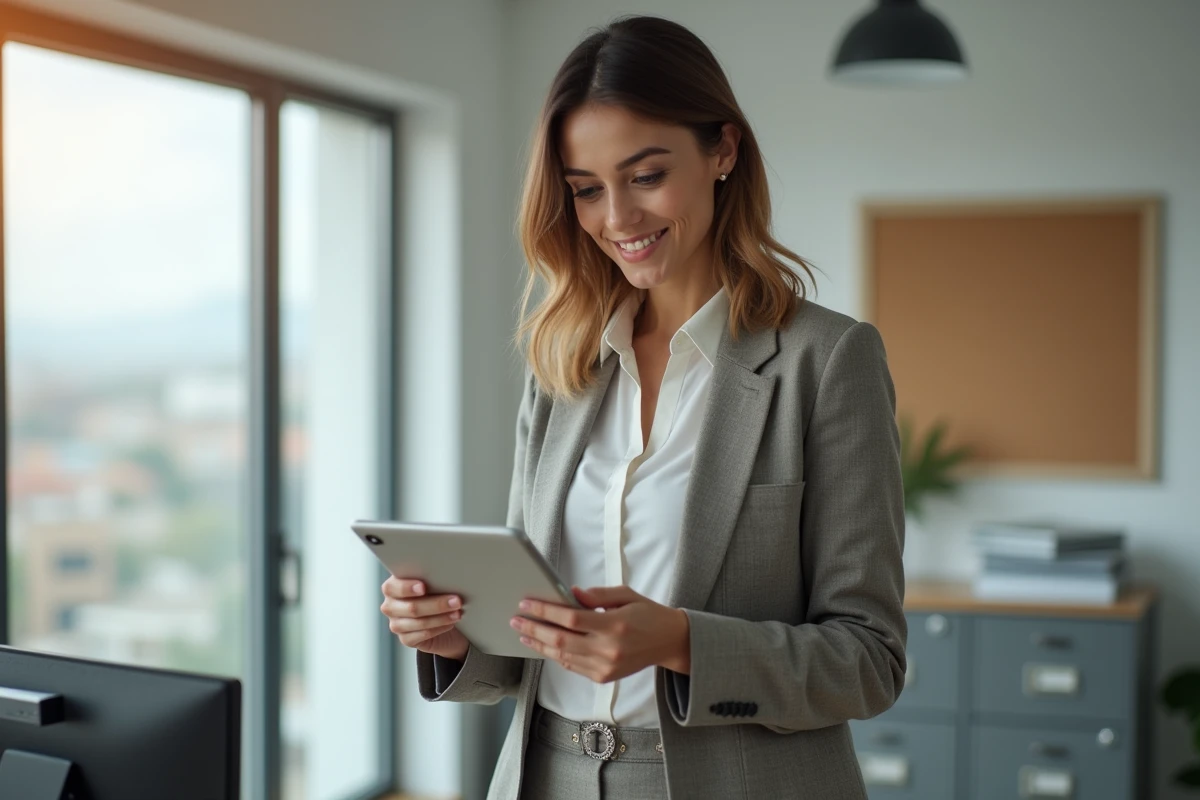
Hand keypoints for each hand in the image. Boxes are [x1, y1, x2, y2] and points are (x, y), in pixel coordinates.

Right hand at [380, 576, 469, 660]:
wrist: (440, 618)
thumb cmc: (435, 594)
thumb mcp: (431, 583)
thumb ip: (430, 579)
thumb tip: (446, 577)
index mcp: (392, 587)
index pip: (392, 587)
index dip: (407, 587)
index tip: (423, 587)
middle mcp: (390, 606)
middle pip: (411, 607)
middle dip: (436, 604)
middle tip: (456, 601)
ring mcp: (396, 624)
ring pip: (419, 622)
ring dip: (441, 618)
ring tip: (457, 613)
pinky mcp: (406, 639)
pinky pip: (422, 635)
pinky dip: (439, 628)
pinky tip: (450, 624)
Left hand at [511, 585, 690, 682]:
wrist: (670, 642)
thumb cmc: (649, 614)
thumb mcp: (626, 595)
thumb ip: (597, 594)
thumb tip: (570, 593)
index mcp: (614, 625)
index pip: (570, 618)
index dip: (545, 611)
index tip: (527, 603)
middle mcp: (608, 649)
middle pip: (560, 640)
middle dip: (534, 628)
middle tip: (516, 619)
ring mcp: (605, 667)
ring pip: (563, 656)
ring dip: (540, 644)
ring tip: (524, 633)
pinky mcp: (603, 677)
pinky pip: (573, 666)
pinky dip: (556, 656)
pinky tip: (544, 645)